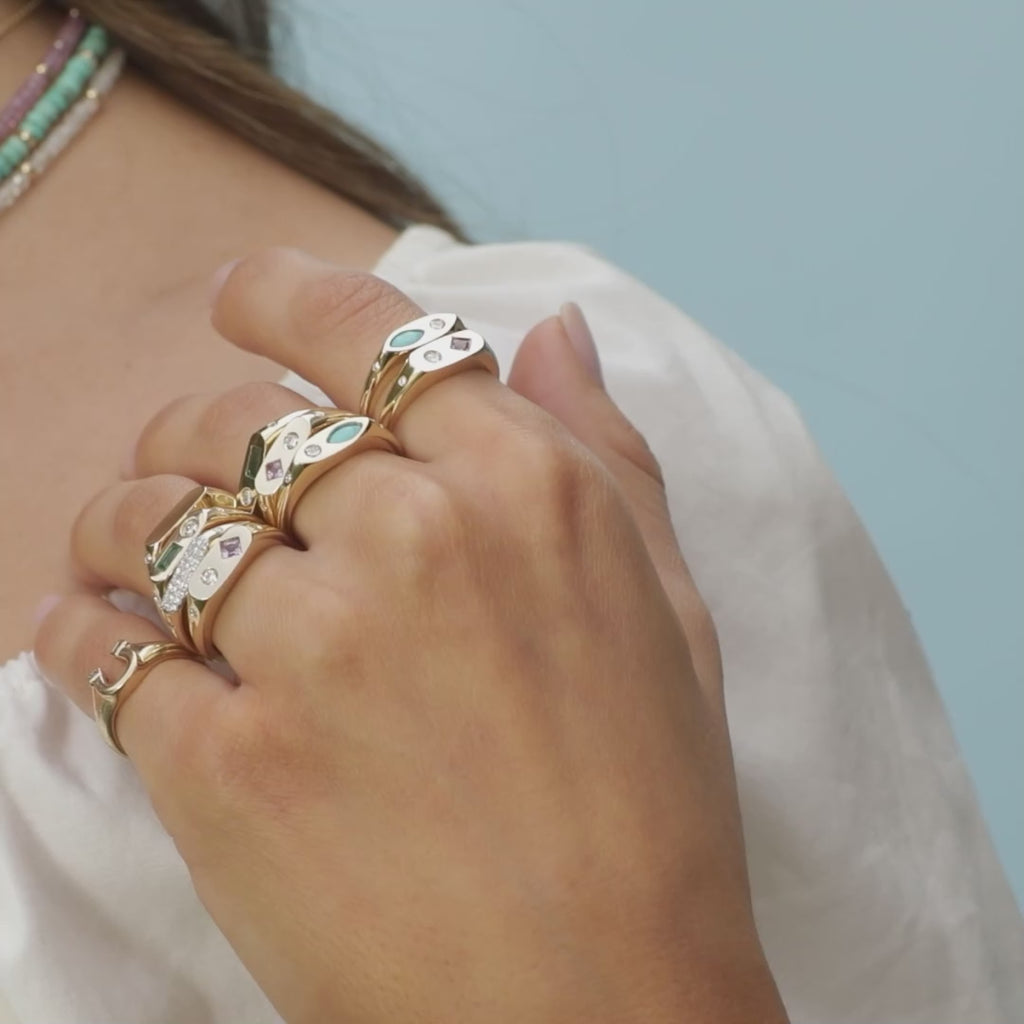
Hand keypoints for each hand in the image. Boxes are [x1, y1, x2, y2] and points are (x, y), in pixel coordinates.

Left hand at [34, 250, 786, 1023]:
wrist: (601, 1004)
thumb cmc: (652, 803)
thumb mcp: (666, 604)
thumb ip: (603, 449)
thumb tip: (553, 331)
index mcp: (523, 488)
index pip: (364, 328)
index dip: (282, 296)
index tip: (240, 300)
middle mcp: (414, 541)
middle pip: (237, 421)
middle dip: (198, 428)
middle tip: (192, 465)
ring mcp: (312, 651)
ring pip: (151, 520)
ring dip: (120, 519)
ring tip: (124, 549)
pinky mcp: (227, 768)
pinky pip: (102, 649)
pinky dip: (76, 628)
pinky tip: (91, 633)